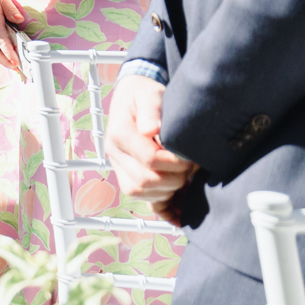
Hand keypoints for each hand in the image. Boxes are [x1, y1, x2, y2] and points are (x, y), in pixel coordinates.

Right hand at [108, 75, 194, 222]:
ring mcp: (118, 166)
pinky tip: (176, 209)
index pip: (150, 159)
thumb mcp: (149, 94)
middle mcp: (114, 153)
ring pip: (140, 192)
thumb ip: (151, 110)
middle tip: (190, 167)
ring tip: (182, 176)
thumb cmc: (144, 95)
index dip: (175, 162)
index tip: (190, 156)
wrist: (133, 98)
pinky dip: (159, 204)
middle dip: (174, 178)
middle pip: (145, 180)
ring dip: (167, 189)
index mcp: (120, 134)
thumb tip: (151, 129)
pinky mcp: (125, 175)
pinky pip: (139, 197)